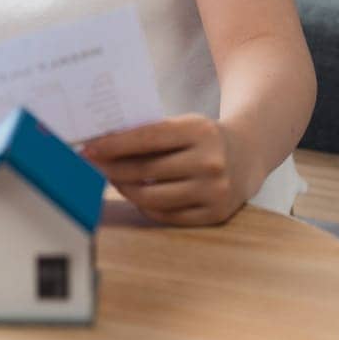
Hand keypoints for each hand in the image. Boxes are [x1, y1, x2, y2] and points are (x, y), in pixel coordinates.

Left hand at [77, 114, 250, 225]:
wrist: (248, 154)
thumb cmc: (204, 137)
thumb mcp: (185, 124)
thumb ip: (152, 134)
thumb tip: (105, 145)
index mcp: (200, 131)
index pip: (147, 138)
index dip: (114, 144)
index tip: (90, 147)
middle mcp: (209, 162)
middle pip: (147, 169)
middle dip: (113, 167)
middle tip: (92, 165)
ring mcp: (214, 191)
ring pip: (153, 196)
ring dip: (125, 188)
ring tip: (112, 179)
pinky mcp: (215, 214)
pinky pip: (168, 215)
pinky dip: (146, 206)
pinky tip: (135, 194)